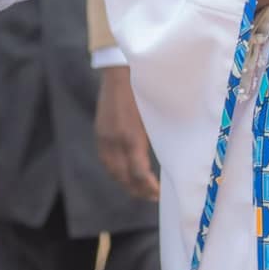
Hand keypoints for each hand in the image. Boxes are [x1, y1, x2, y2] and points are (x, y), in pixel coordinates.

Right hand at [95, 66, 159, 201]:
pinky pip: (105, 159)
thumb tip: (167, 160)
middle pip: (124, 177)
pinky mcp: (100, 132)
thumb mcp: (154, 118)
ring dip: (125, 182)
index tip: (159, 193)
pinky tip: (124, 173)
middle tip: (151, 196)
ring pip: (112, 170)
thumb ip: (157, 139)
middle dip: (137, 189)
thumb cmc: (144, 92)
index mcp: (132, 138)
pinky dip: (115, 171)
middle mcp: (115, 141)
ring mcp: (105, 137)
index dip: (149, 188)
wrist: (120, 73)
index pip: (139, 174)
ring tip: (139, 189)